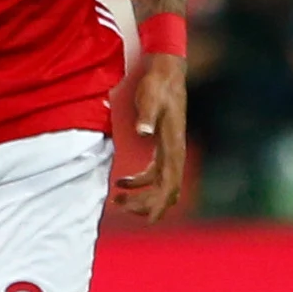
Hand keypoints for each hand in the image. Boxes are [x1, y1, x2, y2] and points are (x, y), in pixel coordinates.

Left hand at [111, 51, 187, 222]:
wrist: (167, 72)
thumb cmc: (157, 86)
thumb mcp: (149, 99)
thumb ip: (146, 116)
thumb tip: (142, 132)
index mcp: (173, 146)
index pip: (170, 183)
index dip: (159, 203)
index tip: (148, 219)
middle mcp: (175, 152)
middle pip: (165, 191)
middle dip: (145, 204)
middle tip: (120, 207)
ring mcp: (170, 151)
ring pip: (160, 186)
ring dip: (142, 197)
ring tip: (118, 201)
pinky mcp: (164, 147)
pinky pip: (155, 174)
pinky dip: (140, 183)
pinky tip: (121, 182)